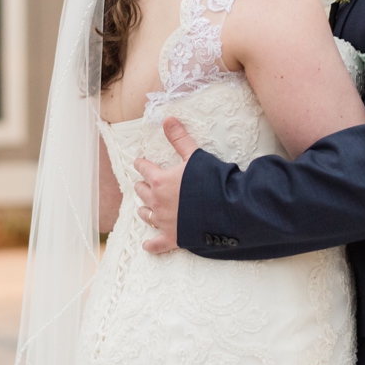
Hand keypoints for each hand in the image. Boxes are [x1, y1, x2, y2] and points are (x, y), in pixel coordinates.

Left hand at [134, 117, 199, 253]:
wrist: (224, 210)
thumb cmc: (209, 180)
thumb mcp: (194, 155)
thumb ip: (179, 138)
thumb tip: (167, 118)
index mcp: (160, 180)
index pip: (144, 169)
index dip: (141, 164)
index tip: (140, 162)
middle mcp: (157, 201)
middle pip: (142, 192)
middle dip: (142, 186)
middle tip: (142, 183)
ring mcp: (163, 221)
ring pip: (146, 215)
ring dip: (144, 210)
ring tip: (143, 208)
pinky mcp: (172, 238)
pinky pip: (157, 244)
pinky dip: (151, 245)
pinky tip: (146, 246)